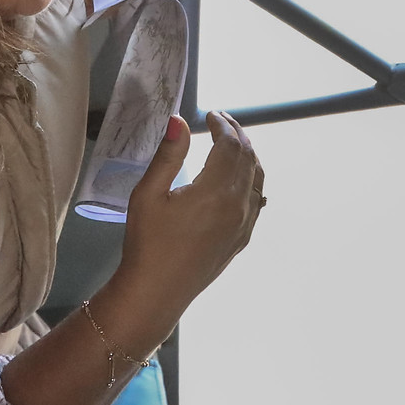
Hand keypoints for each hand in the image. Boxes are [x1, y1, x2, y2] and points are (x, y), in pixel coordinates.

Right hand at [110, 111, 264, 341]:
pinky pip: (257, 201)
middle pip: (248, 158)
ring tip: (233, 143)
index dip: (223, 125)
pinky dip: (252, 180)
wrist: (157, 291)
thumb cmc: (147, 243)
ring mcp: (244, 223)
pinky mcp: (242, 238)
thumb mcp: (148, 195)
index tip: (211, 114)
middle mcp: (238, 205)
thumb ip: (168, 155)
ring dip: (248, 156)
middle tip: (222, 121)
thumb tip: (180, 121)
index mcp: (216, 191)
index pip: (230, 146)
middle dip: (238, 135)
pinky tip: (241, 178)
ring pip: (257, 179)